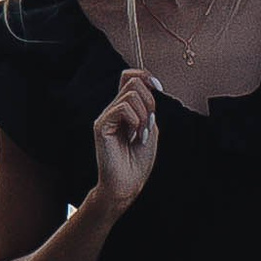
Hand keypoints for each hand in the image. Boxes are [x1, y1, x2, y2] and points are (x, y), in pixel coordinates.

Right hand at [90, 69, 160, 213]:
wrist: (128, 184)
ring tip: (140, 135)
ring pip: (130, 94)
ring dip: (144, 115)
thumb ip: (149, 108)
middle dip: (150, 101)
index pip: (129, 76)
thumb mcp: (149, 128)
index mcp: (124, 108)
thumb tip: (149, 88)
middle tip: (149, 124)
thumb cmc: (138, 161)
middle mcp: (113, 109)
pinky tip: (133, 137)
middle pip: (132, 81)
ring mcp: (106, 116)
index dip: (145, 76)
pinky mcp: (101, 126)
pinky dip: (135, 121)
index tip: (159, 89)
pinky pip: (123, 108)